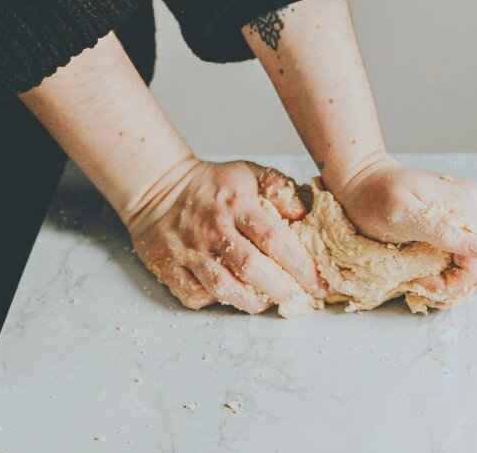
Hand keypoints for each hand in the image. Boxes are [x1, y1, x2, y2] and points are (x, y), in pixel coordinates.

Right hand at [125, 158, 326, 316]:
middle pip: (250, 267)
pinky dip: (214, 302)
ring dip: (250, 302)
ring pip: (222, 286)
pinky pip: (194, 294)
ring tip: (267, 303)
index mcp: (237, 204)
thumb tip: (302, 212)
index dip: (300, 265)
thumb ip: (280, 187)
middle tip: (296, 299)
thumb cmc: (213, 184)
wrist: (158, 185)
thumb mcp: (249, 172)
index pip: (273, 238)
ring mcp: (188, 249)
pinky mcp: (167, 265)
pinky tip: (230, 297)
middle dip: (279, 289)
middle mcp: (213, 228)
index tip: (318, 283)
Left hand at [327, 152, 476, 296]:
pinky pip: (473, 260)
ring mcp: (476, 214)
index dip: (453, 282)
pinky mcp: (468, 223)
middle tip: (421, 282)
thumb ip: (441, 229)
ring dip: (455, 281)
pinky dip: (454, 273)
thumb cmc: (376, 197)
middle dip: (454, 284)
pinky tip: (431, 269)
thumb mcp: (401, 213)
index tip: (420, 281)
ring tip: (425, 277)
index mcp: (468, 203)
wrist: (367, 183)